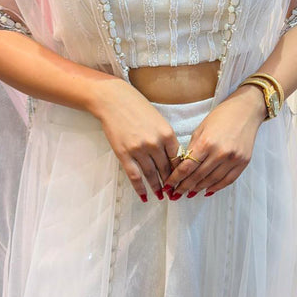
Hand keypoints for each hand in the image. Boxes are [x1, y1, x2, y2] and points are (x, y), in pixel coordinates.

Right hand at [88, 78, 179, 202]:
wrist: (114, 100)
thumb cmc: (137, 107)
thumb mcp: (159, 120)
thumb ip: (166, 138)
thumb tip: (172, 157)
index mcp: (167, 133)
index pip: (178, 159)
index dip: (181, 172)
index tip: (182, 180)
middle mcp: (155, 143)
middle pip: (166, 169)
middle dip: (171, 183)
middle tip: (174, 193)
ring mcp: (139, 150)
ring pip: (151, 175)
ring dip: (157, 187)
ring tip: (161, 195)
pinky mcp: (124, 154)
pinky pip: (134, 176)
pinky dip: (140, 188)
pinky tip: (144, 196)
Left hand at [162, 84, 266, 198]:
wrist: (246, 111)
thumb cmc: (221, 117)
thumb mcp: (201, 129)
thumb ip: (192, 148)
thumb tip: (182, 166)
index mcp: (206, 143)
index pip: (187, 167)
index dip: (176, 179)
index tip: (168, 185)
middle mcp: (220, 153)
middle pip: (198, 177)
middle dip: (184, 187)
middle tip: (175, 194)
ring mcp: (233, 159)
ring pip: (212, 181)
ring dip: (198, 189)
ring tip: (188, 194)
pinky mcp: (243, 162)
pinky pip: (228, 180)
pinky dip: (216, 187)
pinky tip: (207, 191)